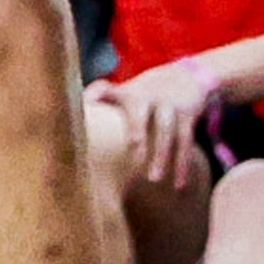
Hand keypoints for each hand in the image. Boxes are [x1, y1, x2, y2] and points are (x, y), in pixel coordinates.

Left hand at [89, 63, 212, 189]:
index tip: (88, 114)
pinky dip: (183, 164)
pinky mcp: (187, 114)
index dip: (97, 98)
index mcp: (127, 93)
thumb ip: (98, 100)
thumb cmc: (142, 94)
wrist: (182, 77)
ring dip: (162, 155)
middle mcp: (148, 97)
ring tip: (154, 180)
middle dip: (137, 135)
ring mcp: (169, 105)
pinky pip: (185, 142)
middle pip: (140, 116)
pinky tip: (179, 185)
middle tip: (131, 159)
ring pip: (167, 131)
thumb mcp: (121, 92)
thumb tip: (76, 109)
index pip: (107, 93)